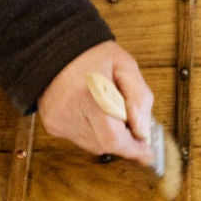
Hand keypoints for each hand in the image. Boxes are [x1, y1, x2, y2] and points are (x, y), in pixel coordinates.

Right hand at [37, 41, 155, 161]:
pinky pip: (81, 139)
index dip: (132, 149)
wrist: (55, 48)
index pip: (113, 137)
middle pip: (105, 144)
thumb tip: (143, 131)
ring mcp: (59, 121)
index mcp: (89, 94)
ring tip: (105, 106)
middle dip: (123, 138)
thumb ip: (139, 98)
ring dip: (107, 134)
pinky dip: (92, 129)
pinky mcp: (53, 125)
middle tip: (129, 120)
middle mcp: (70, 111)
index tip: (147, 152)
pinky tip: (91, 110)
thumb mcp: (125, 65)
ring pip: (94, 145)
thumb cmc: (90, 54)